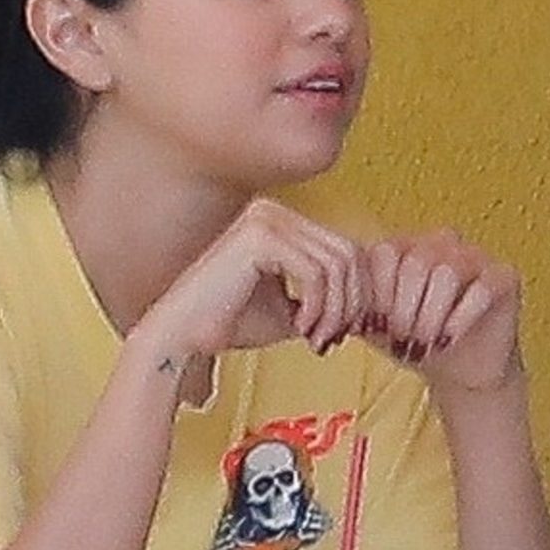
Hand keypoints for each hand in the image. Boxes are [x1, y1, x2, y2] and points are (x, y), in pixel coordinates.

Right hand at [132, 198, 363, 374]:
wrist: (183, 335)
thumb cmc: (228, 323)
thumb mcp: (292, 307)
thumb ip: (324, 296)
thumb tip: (365, 301)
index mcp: (281, 221)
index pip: (344, 249)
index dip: (354, 294)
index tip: (341, 331)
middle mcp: (274, 211)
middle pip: (348, 253)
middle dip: (349, 304)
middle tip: (333, 338)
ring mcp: (267, 219)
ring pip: (336, 264)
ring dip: (333, 311)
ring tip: (315, 338)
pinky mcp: (260, 236)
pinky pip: (315, 272)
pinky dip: (316, 307)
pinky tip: (300, 328)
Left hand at [362, 233, 524, 394]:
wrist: (461, 370)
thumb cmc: (415, 341)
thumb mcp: (373, 326)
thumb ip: (347, 310)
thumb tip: (317, 311)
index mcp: (405, 246)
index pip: (383, 253)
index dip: (377, 295)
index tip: (378, 328)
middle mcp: (440, 241)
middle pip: (414, 262)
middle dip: (403, 311)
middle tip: (402, 341)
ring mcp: (475, 256)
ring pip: (446, 272)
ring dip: (429, 317)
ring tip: (424, 343)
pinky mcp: (504, 276)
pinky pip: (480, 290)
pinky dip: (458, 321)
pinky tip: (448, 340)